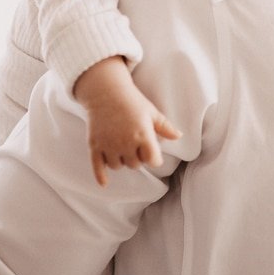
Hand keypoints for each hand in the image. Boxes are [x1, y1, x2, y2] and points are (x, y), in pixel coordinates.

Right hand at [74, 58, 181, 186]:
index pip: (152, 161)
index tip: (153, 155)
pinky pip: (97, 166)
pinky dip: (100, 176)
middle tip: (135, 147)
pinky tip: (104, 183)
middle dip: (137, 158)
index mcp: (143, 134)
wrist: (105, 91)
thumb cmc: (132, 101)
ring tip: (122, 150)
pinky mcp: (94, 145)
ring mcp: (108, 144)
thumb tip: (179, 136)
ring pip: (118, 166)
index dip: (154, 159)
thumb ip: (165, 127)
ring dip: (121, 161)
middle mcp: (125, 142)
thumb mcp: (152, 112)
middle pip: (135, 165)